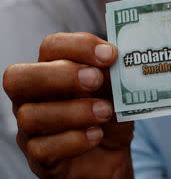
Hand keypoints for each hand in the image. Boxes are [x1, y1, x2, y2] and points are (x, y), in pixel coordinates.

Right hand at [3, 33, 133, 178]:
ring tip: (105, 112)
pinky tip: (96, 135)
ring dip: (74, 111)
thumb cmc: (110, 114)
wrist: (113, 155)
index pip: (51, 47)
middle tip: (97, 80)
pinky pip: (42, 149)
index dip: (79, 46)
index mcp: (53, 70)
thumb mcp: (117, 89)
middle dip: (62, 76)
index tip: (110, 55)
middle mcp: (34, 97)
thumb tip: (115, 55)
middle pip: (19, 77)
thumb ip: (112, 70)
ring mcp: (31, 129)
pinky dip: (74, 140)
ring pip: (30, 116)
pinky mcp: (40, 158)